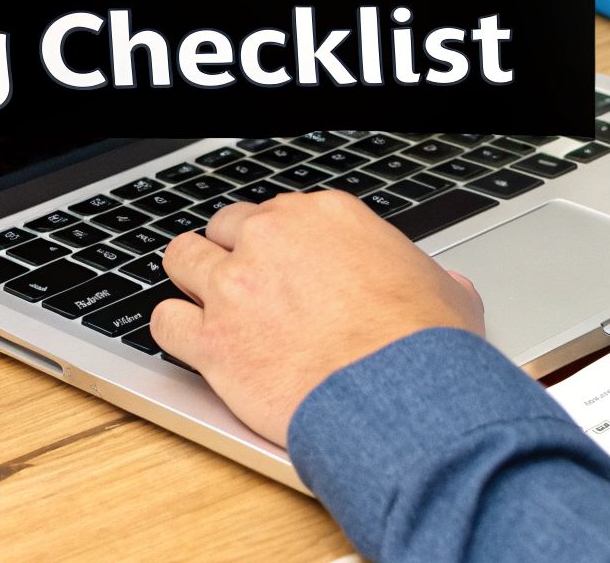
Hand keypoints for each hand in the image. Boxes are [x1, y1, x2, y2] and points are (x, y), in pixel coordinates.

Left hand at [150, 190, 484, 445]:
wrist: (398, 395)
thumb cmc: (423, 345)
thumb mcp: (445, 290)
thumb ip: (430, 277)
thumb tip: (445, 285)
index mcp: (324, 216)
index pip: (278, 214)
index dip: (277, 244)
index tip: (283, 267)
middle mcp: (271, 239)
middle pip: (226, 228)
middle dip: (231, 254)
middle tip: (245, 287)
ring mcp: (234, 287)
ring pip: (182, 259)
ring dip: (191, 279)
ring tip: (203, 303)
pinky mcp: (210, 339)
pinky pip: (164, 321)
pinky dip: (174, 331)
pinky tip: (190, 343)